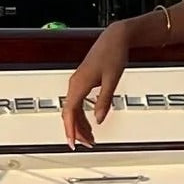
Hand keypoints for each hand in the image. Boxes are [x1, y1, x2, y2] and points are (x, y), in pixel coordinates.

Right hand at [63, 21, 130, 147]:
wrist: (114, 39)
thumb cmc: (113, 54)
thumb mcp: (112, 80)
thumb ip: (104, 101)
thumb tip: (99, 119)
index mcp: (79, 84)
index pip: (70, 113)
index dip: (70, 130)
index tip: (73, 143)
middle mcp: (75, 84)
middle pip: (70, 113)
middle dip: (76, 131)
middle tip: (86, 144)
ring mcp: (78, 82)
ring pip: (73, 109)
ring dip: (80, 124)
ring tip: (90, 138)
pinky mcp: (83, 81)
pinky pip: (78, 103)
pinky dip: (82, 115)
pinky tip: (90, 122)